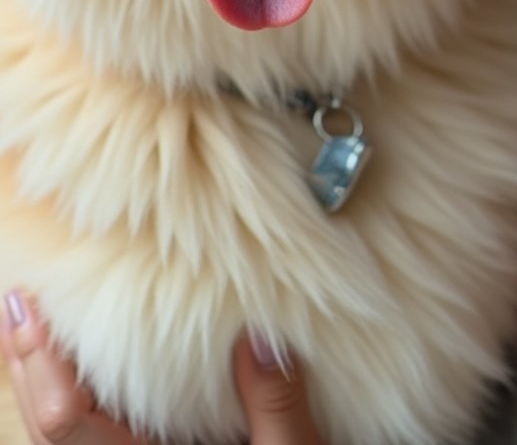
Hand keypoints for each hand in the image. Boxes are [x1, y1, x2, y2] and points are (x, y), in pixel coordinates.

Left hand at [1, 290, 323, 443]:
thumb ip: (274, 404)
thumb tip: (259, 336)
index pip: (67, 423)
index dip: (42, 364)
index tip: (31, 308)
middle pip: (47, 428)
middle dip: (29, 367)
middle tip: (19, 302)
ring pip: (57, 440)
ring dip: (41, 384)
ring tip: (35, 331)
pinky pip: (84, 441)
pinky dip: (68, 403)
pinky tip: (82, 373)